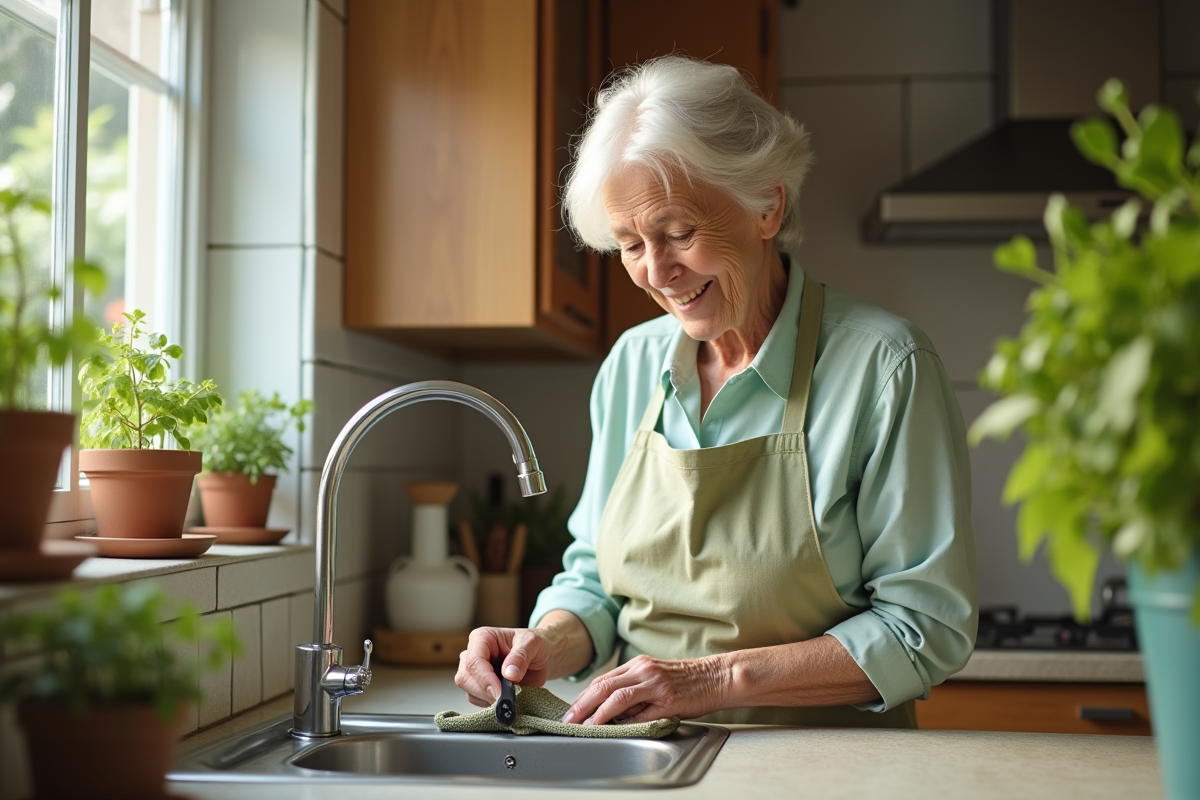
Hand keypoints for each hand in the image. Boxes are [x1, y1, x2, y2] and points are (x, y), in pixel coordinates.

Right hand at [455, 626, 556, 706]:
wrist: (540, 657)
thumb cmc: (534, 645)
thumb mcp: (533, 644)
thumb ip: (521, 657)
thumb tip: (509, 674)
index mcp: (482, 638)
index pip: (474, 660)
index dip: (485, 679)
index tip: (500, 692)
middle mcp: (473, 653)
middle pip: (465, 678)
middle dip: (486, 692)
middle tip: (507, 698)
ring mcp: (474, 672)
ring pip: (469, 692)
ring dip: (489, 699)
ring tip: (511, 695)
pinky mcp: (478, 687)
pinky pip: (477, 701)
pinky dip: (491, 704)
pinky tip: (506, 698)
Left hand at [562, 654, 727, 724]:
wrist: (718, 676)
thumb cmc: (688, 680)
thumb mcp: (656, 679)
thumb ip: (634, 691)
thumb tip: (610, 712)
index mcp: (638, 664)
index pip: (602, 680)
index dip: (584, 696)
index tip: (572, 710)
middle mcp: (643, 670)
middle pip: (603, 685)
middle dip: (582, 704)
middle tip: (568, 719)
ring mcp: (656, 683)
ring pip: (617, 695)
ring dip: (597, 712)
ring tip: (585, 725)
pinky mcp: (669, 698)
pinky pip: (642, 711)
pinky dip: (625, 721)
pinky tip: (614, 728)